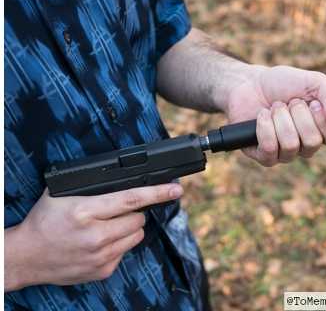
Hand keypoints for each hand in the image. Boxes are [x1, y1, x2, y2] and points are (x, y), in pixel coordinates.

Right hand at [5, 183, 182, 290]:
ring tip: (110, 224)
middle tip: (119, 209)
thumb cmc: (44, 221)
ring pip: (136, 235)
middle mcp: (96, 236)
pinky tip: (102, 240)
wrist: (26, 257)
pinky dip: (120, 243)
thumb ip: (90, 185)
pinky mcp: (102, 271)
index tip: (176, 189)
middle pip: (138, 219)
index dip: (158, 193)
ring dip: (130, 227)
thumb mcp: (61, 194)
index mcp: (86, 212)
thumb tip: (120, 177)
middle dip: (135, 211)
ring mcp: (100, 257)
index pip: (132, 199)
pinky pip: (125, 251)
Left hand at [224, 65, 325, 165]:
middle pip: (312, 142)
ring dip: (280, 118)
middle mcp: (305, 146)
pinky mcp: (263, 155)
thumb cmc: (284, 84)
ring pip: (290, 145)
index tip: (312, 102)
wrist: (250, 83)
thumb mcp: (315, 82)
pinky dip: (265, 126)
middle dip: (298, 114)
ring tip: (274, 107)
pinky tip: (262, 115)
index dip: (322, 119)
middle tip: (289, 102)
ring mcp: (284, 153)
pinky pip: (269, 149)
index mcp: (322, 131)